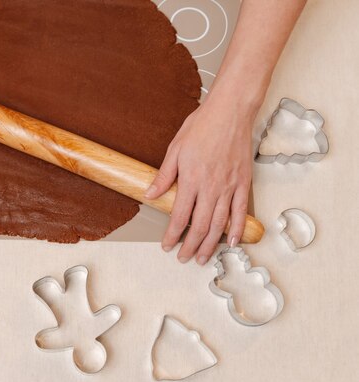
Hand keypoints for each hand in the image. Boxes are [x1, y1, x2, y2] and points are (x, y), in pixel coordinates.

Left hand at [144, 92, 254, 264]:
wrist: (230, 112)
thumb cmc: (202, 126)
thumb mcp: (175, 149)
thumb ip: (164, 176)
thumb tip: (150, 195)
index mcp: (192, 180)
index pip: (179, 216)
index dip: (173, 234)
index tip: (167, 245)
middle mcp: (212, 187)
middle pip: (200, 225)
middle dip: (190, 245)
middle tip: (184, 258)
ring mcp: (230, 186)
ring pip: (219, 223)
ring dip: (210, 243)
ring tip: (202, 257)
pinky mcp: (244, 182)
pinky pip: (241, 211)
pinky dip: (236, 229)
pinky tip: (231, 242)